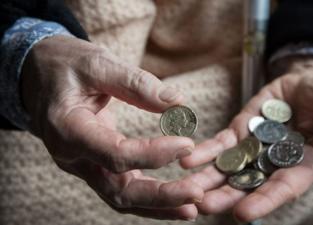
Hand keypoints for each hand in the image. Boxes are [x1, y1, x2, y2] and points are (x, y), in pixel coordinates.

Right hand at [21, 36, 202, 219]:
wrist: (40, 76)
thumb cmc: (66, 66)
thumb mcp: (96, 63)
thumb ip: (135, 83)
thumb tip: (177, 101)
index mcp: (67, 129)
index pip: (114, 154)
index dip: (153, 154)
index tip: (187, 143)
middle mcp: (73, 157)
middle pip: (117, 191)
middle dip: (160, 196)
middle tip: (196, 193)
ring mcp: (84, 166)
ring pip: (121, 198)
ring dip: (158, 205)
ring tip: (193, 207)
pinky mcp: (96, 165)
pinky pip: (123, 189)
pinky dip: (150, 197)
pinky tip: (176, 199)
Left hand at [180, 56, 312, 221]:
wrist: (305, 84)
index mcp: (302, 166)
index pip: (283, 188)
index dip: (265, 201)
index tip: (243, 215)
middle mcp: (274, 165)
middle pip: (248, 186)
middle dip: (225, 197)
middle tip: (200, 207)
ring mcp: (253, 150)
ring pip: (227, 170)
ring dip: (206, 180)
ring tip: (183, 190)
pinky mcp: (238, 134)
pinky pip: (219, 146)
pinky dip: (203, 153)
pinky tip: (185, 160)